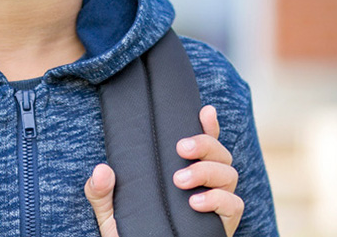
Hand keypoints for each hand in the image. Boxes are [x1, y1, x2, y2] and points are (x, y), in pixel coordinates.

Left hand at [84, 105, 243, 236]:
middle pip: (220, 153)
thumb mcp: (112, 213)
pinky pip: (234, 205)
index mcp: (184, 172)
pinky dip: (218, 199)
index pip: (204, 144)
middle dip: (204, 144)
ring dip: (206, 171)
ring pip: (230, 174)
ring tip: (180, 180)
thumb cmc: (133, 232)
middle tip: (180, 148)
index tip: (204, 111)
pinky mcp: (222, 226)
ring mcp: (216, 205)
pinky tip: (195, 202)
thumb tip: (102, 170)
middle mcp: (206, 185)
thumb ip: (102, 192)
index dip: (209, 125)